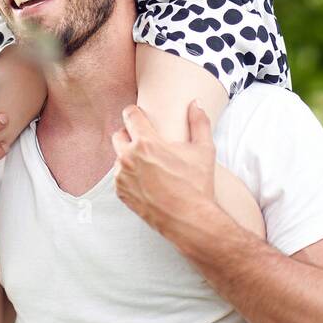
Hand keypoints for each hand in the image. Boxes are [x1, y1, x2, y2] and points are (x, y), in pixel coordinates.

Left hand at [110, 101, 216, 230]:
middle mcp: (129, 157)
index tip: (138, 114)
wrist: (189, 219)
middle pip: (118, 135)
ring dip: (129, 156)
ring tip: (148, 164)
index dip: (134, 112)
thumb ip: (199, 122)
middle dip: (129, 134)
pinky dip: (129, 175)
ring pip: (119, 157)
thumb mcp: (204, 150)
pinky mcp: (121, 192)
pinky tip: (146, 180)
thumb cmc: (197, 184)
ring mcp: (122, 176)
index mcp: (146, 142)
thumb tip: (196, 103)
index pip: (130, 116)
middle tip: (144, 140)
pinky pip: (120, 177)